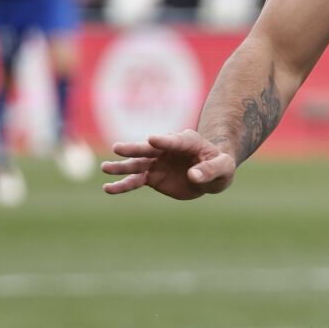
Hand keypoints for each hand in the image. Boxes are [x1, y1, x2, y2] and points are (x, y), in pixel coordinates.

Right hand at [101, 130, 237, 198]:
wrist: (212, 173)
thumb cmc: (220, 165)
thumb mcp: (223, 167)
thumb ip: (209, 170)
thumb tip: (193, 175)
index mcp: (187, 141)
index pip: (174, 140)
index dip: (164, 140)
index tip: (151, 139)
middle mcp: (167, 149)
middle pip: (149, 149)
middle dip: (134, 149)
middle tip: (118, 149)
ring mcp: (157, 162)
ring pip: (137, 164)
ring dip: (122, 166)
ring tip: (105, 168)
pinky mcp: (152, 176)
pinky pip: (135, 180)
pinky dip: (122, 185)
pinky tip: (108, 188)